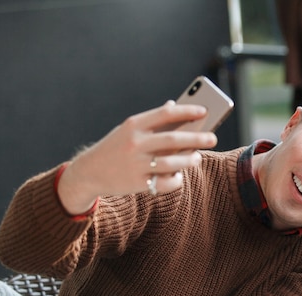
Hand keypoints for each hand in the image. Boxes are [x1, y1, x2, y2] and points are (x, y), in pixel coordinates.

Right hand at [58, 101, 217, 213]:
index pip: (166, 113)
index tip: (204, 111)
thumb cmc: (117, 147)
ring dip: (189, 160)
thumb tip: (174, 105)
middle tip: (213, 138)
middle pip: (173, 139)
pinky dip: (176, 179)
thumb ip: (152, 120)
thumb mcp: (129, 130)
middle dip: (197, 138)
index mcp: (134, 125)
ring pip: (172, 163)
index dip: (188, 111)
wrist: (89, 172)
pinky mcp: (138, 183)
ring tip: (197, 157)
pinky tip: (179, 175)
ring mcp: (136, 164)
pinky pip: (165, 182)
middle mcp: (135, 143)